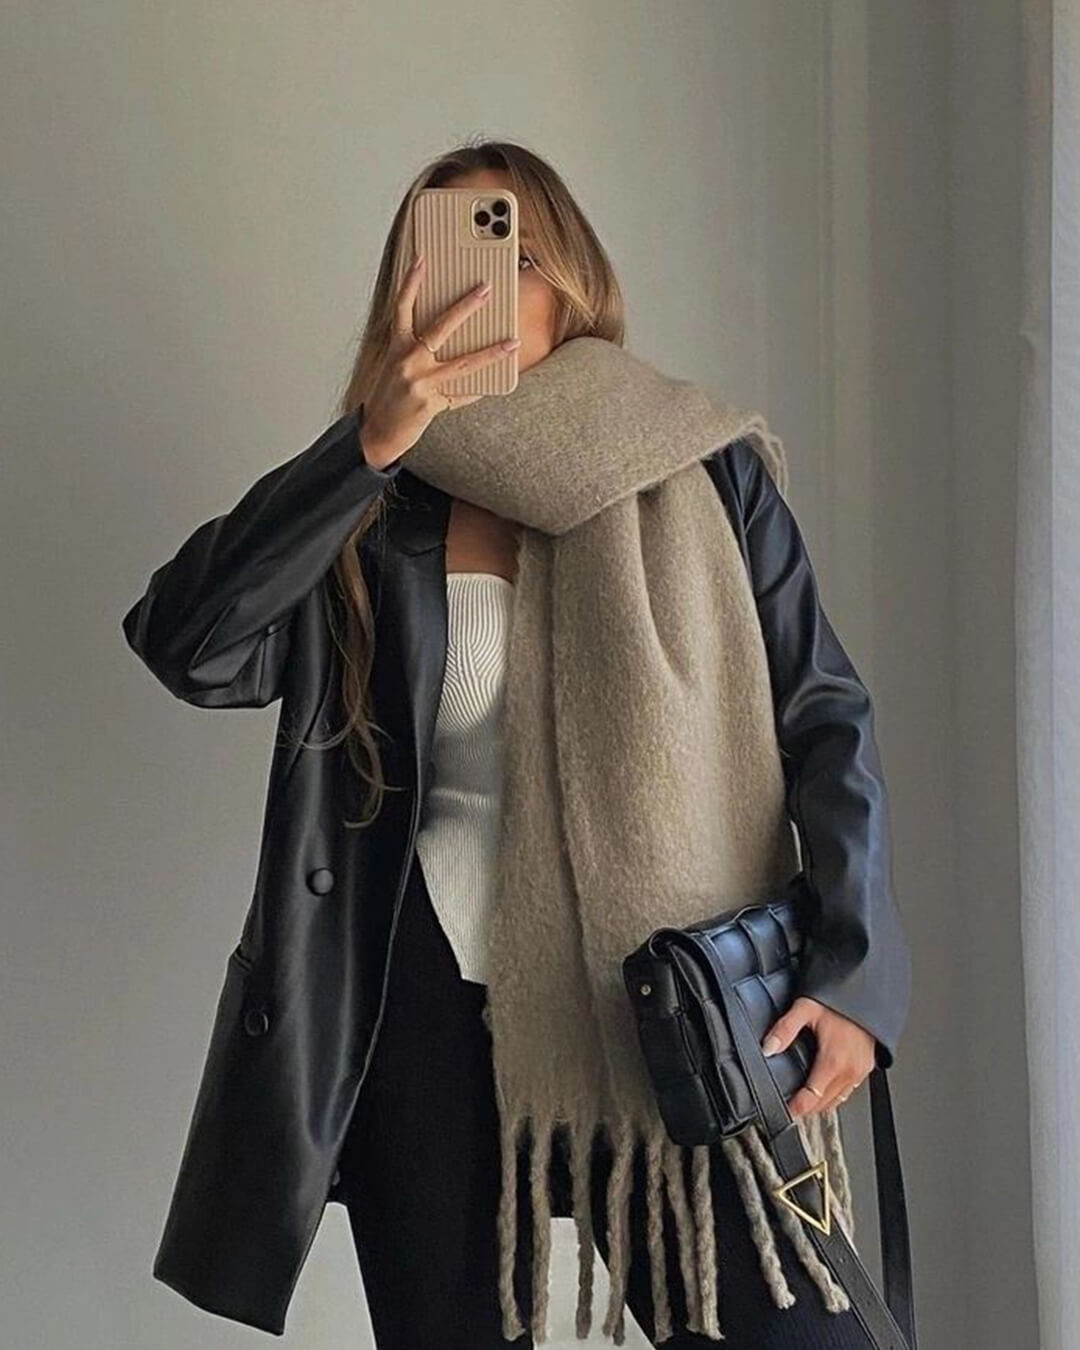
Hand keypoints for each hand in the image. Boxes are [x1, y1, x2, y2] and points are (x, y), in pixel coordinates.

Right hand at [359, 252, 521, 470]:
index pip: (403, 307)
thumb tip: (452, 335)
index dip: (411, 282)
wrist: (377, 432)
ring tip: (511, 342)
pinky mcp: (431, 404)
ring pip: (463, 363)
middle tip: (486, 290)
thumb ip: (418, 349)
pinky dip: (477, 391)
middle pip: (440, 327)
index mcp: (396, 347)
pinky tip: (494, 385)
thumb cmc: (389, 397)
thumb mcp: (397, 366)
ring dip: (491, 352)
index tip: (423, 259)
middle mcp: (407, 361)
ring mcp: (420, 382)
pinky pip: (462, 395)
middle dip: (466, 306)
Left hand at [761, 996, 874, 1116]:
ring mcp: (860, 1071)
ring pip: (838, 1100)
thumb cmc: (839, 999)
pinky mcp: (867, 1067)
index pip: (812, 1098)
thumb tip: (768, 1048)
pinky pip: (849, 1090)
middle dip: (806, 1108)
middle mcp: (850, 1070)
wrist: (867, 992)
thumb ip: (785, 1029)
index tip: (784, 1112)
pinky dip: (835, 1094)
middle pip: (824, 1104)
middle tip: (789, 1107)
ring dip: (820, 1104)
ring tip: (803, 1101)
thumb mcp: (806, 1008)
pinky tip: (824, 1088)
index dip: (796, 1108)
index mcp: (834, 1061)